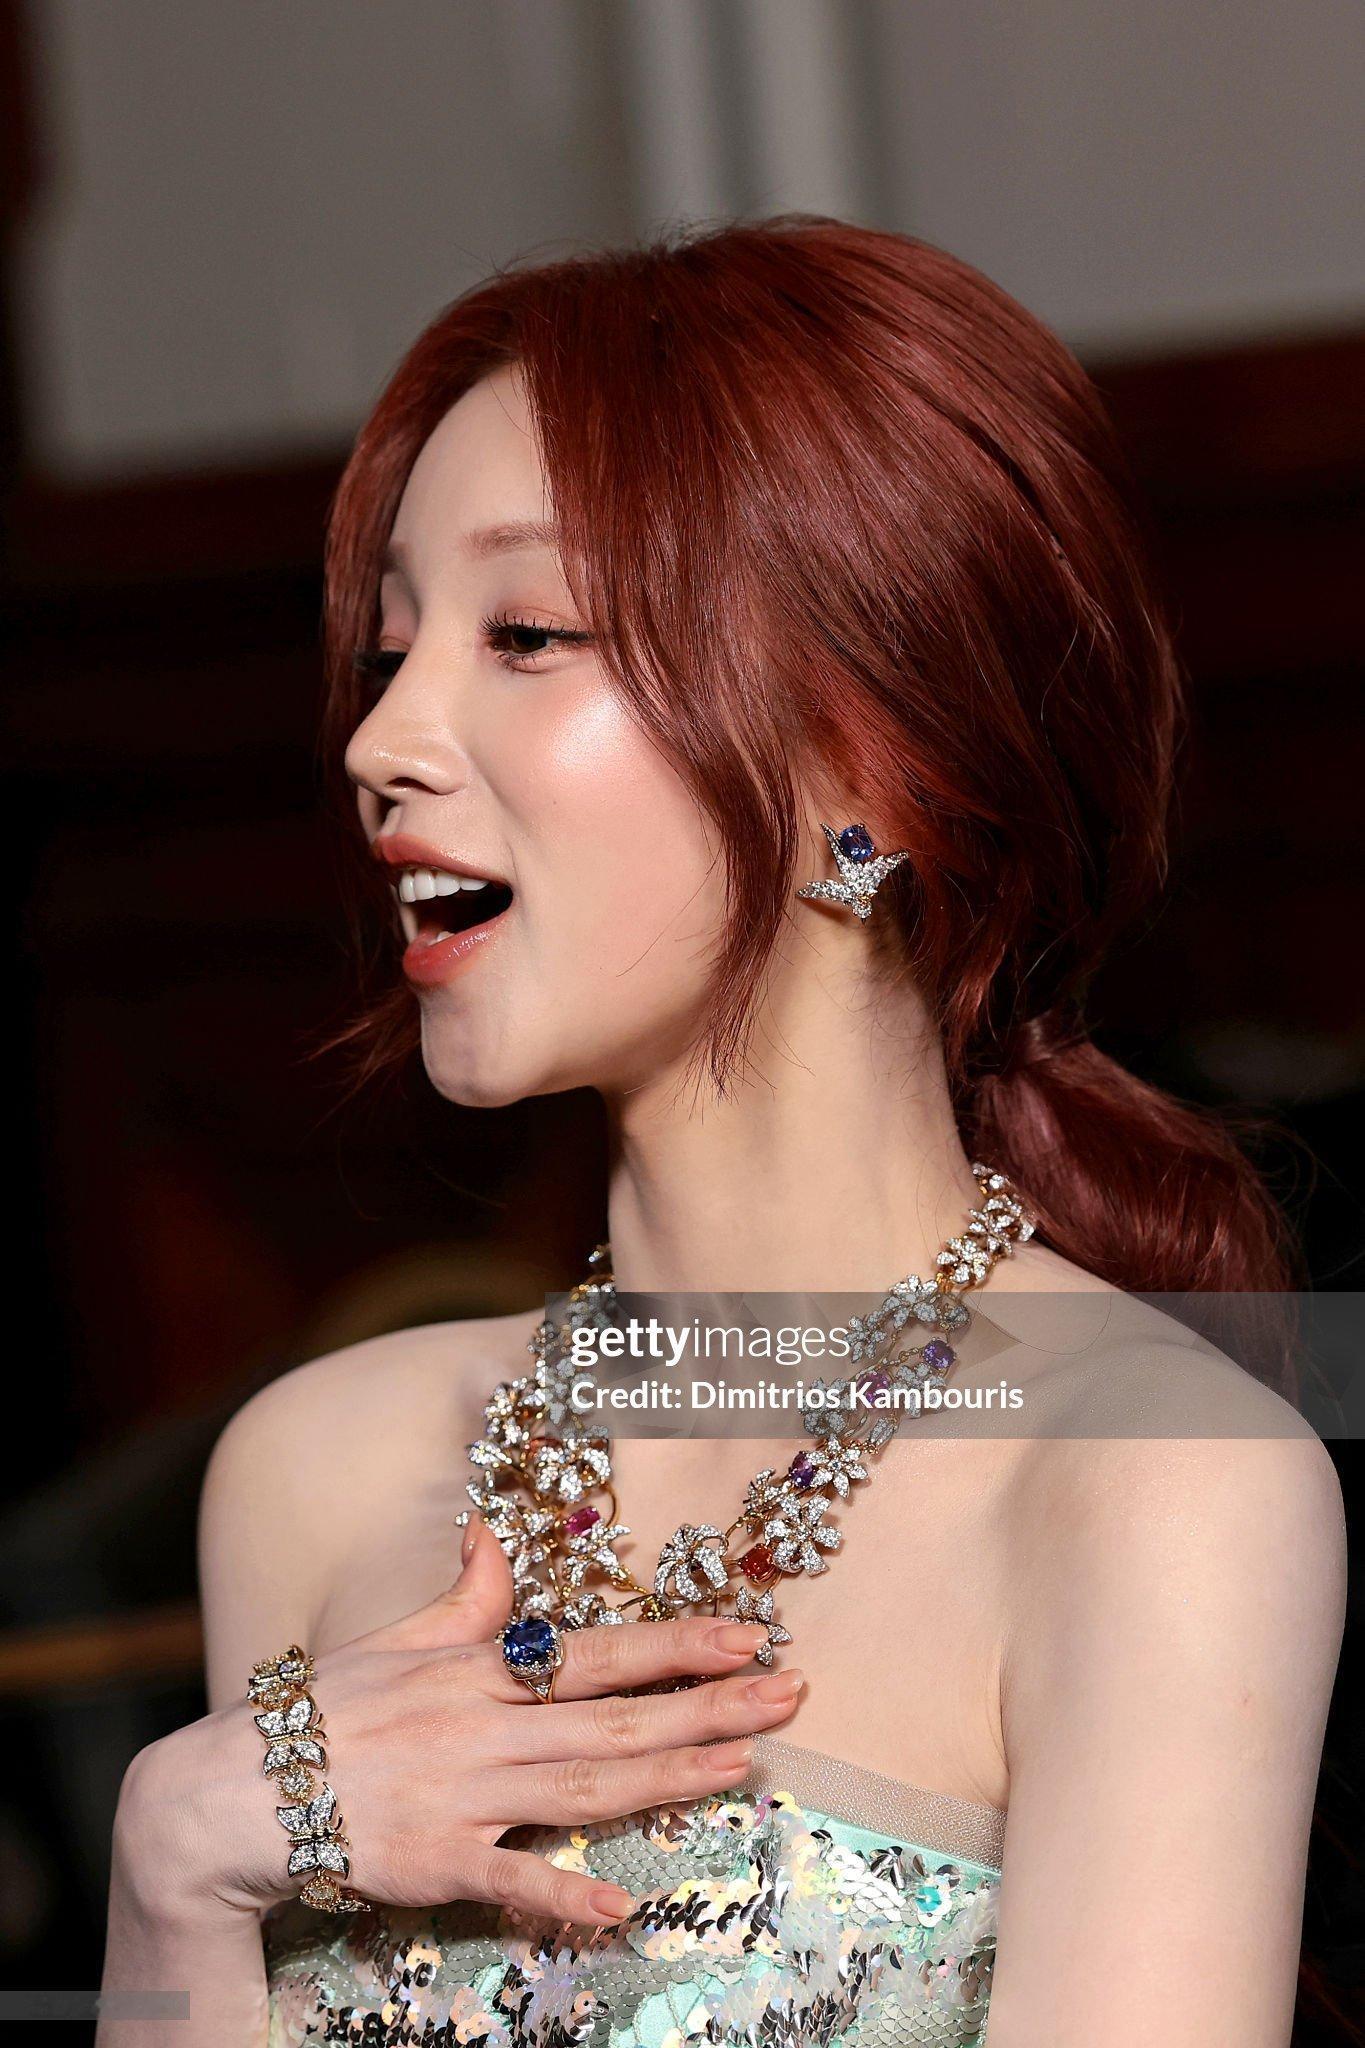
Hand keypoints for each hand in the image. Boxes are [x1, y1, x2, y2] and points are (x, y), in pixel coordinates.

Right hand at [140, 1513, 802, 1929]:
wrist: (236, 1789)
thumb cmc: (325, 1711)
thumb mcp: (397, 1638)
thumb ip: (463, 1596)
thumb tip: (491, 1529)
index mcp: (476, 1670)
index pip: (594, 1654)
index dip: (674, 1646)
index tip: (748, 1636)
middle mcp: (480, 1728)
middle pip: (611, 1720)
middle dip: (705, 1706)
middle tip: (788, 1697)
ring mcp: (460, 1797)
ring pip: (582, 1788)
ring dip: (668, 1778)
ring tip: (744, 1764)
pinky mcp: (432, 1864)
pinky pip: (509, 1882)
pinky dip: (563, 1896)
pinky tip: (623, 1908)